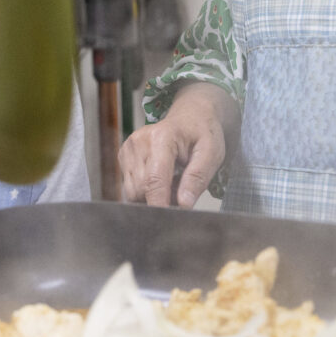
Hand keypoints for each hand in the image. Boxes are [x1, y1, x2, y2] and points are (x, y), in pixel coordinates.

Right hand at [119, 82, 238, 207]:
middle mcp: (139, 141)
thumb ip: (197, 178)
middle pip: (141, 189)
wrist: (190, 116)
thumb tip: (183, 204)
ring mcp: (128, 148)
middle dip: (160, 200)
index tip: (170, 220)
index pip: (154, 180)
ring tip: (172, 182)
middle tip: (181, 192)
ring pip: (132, 192)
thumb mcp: (212, 153)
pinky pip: (129, 187)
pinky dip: (145, 190)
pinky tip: (160, 179)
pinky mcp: (123, 156)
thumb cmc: (202, 133)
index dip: (160, 205)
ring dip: (152, 196)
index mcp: (161, 137)